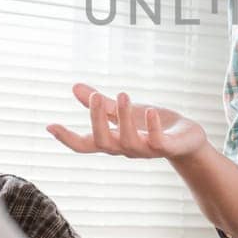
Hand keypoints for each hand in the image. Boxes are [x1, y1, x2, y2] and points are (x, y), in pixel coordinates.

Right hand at [47, 83, 207, 161]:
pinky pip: (157, 142)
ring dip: (124, 117)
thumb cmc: (152, 125)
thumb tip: (74, 87)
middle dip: (96, 120)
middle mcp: (125, 148)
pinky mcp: (166, 147)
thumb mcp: (124, 111)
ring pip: (128, 141)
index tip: (50, 125)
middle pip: (103, 143)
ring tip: (124, 94)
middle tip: (96, 97)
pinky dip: (152, 127)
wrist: (186, 138)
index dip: (67, 138)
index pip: (85, 145)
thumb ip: (101, 104)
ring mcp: (145, 150)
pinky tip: (149, 110)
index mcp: (113, 140)